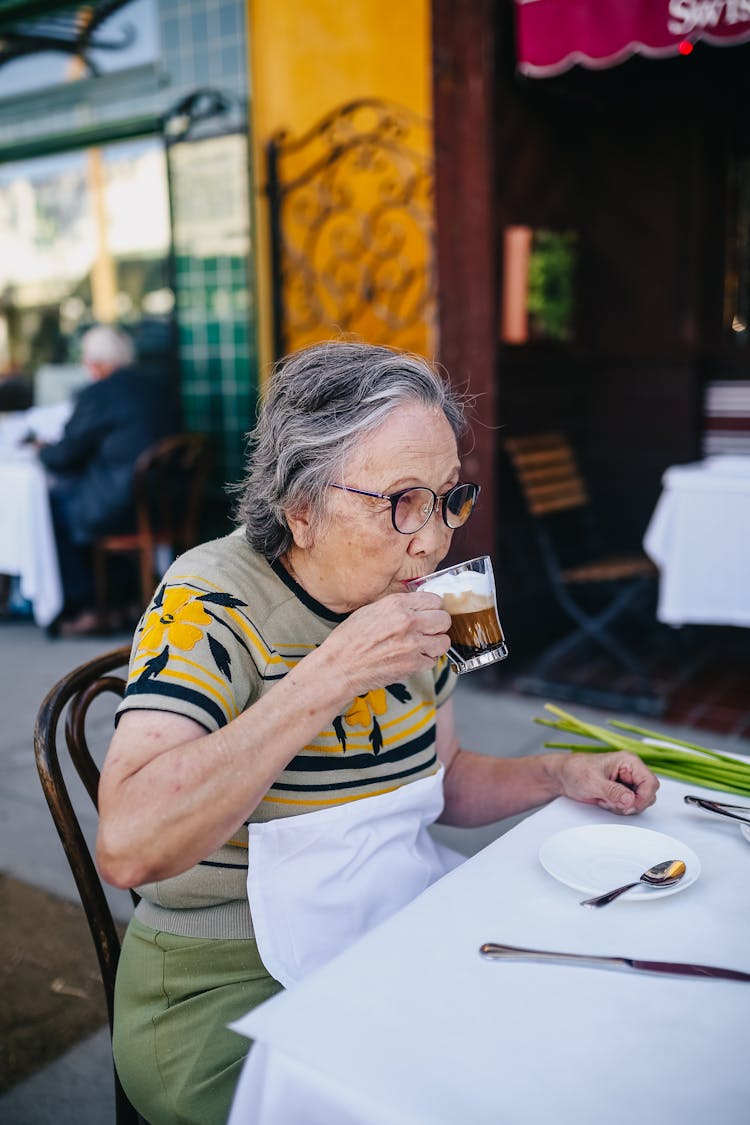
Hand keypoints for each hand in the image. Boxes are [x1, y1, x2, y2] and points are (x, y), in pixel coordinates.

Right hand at [318, 591, 450, 699]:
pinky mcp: (412, 665)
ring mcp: (412, 644)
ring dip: (436, 644)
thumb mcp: (369, 610)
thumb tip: (415, 606)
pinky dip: (425, 661)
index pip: (434, 599)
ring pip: (443, 642)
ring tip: (425, 646)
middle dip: (438, 625)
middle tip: (430, 630)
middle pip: (444, 619)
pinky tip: (413, 658)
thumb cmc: (348, 640)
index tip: (429, 613)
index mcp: (396, 604)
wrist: (339, 667)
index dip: (433, 607)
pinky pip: (432, 661)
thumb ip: (396, 606)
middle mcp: (408, 621)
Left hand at [553, 750, 658, 815]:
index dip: (644, 797)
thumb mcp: (593, 782)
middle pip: (648, 794)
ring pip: (639, 802)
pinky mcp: (622, 792)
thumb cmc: (575, 771)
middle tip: (613, 803)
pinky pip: (629, 806)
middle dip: (632, 804)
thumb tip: (630, 800)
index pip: (651, 782)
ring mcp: (627, 783)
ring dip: (623, 807)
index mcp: (628, 761)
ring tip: (605, 800)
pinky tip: (605, 802)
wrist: (562, 776)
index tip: (630, 806)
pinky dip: (618, 809)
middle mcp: (631, 771)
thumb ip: (613, 791)